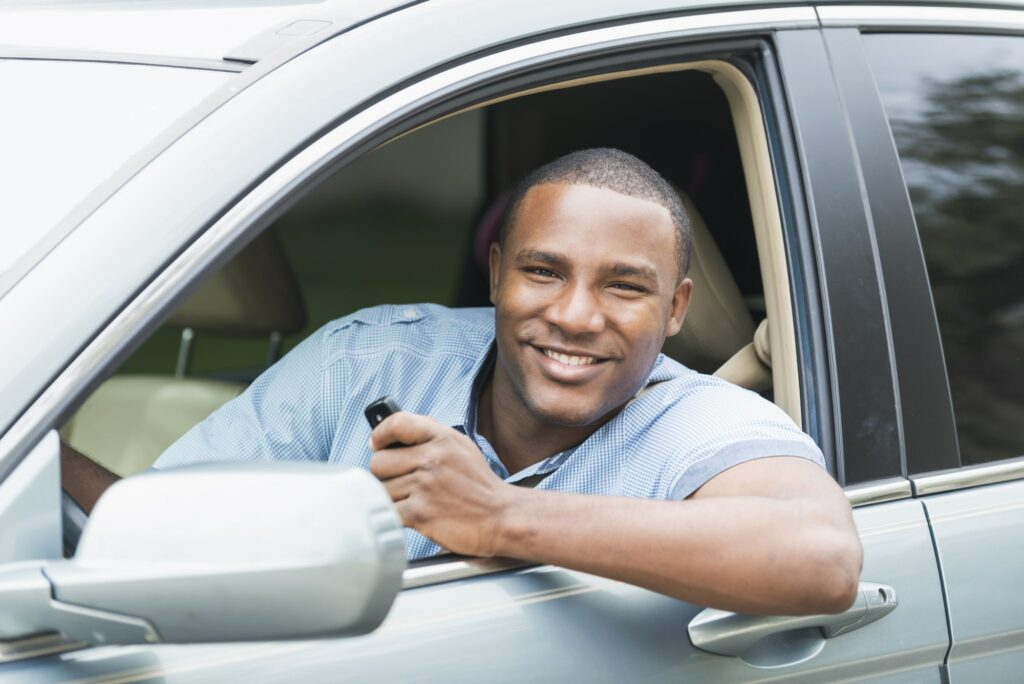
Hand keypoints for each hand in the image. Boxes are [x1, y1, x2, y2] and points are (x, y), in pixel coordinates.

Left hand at [369, 412, 516, 556]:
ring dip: (392, 498)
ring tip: (415, 500)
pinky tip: (412, 515)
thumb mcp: (460, 447)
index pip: (396, 423)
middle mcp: (432, 459)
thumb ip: (429, 435)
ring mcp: (425, 486)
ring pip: (380, 489)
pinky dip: (395, 516)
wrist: (502, 517)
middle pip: (378, 462)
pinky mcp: (420, 513)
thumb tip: (389, 434)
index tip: (377, 444)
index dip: (380, 434)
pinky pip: (388, 511)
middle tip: (402, 481)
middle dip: (385, 474)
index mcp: (442, 438)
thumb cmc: (479, 485)